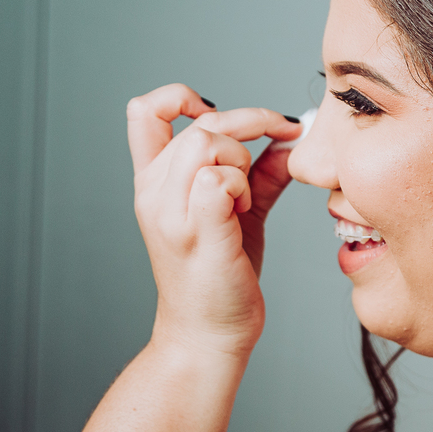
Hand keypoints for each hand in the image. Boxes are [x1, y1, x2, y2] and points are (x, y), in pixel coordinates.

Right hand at [127, 84, 301, 357]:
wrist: (208, 335)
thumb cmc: (220, 276)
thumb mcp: (238, 213)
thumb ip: (260, 173)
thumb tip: (288, 139)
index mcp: (154, 183)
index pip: (145, 111)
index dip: (180, 96)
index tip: (216, 111)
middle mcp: (154, 193)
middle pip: (200, 123)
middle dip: (250, 123)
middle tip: (281, 136)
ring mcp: (171, 213)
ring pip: (208, 141)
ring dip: (243, 158)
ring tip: (247, 196)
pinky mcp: (197, 232)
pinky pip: (219, 177)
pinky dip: (244, 184)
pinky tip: (246, 210)